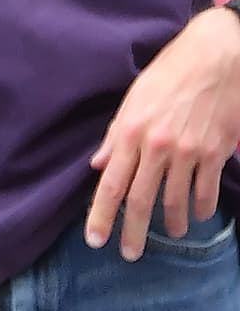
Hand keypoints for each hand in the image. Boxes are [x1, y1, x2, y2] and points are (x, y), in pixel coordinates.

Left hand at [87, 7, 239, 259]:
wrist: (214, 56)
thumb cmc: (168, 73)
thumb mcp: (132, 100)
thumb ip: (115, 136)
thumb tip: (98, 166)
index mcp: (131, 133)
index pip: (110, 185)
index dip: (101, 216)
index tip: (96, 240)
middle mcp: (157, 147)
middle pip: (141, 201)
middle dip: (133, 233)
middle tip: (129, 254)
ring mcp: (188, 152)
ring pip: (176, 201)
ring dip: (171, 223)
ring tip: (169, 234)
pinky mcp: (215, 152)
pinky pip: (205, 190)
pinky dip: (201, 208)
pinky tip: (197, 214)